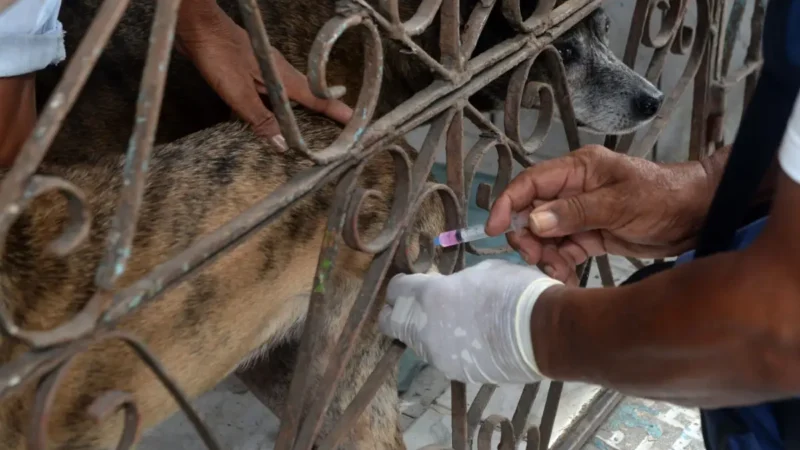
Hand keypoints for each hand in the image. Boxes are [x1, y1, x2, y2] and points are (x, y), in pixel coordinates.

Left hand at [175, 1, 352, 145]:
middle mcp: (280, 73)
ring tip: (308, 125)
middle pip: (308, 96)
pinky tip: (265, 111)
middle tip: (338, 126)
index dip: (336, 112)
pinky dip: (274, 103)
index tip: (353, 123)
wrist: (198, 26)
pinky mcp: (250, 67)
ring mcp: (266, 68)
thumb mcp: (238, 93)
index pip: (317, 100)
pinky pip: (270, 90)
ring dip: (298, 108)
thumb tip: (282, 144)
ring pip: (289, 93)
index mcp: (284, 79)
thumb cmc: (219, 54)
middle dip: (324, 111)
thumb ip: (261, 119)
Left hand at [379, 260, 562, 383]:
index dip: (402, 286)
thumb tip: (449, 288)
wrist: (543, 332)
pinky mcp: (455, 373)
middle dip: (399, 312)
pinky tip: (469, 340)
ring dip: (424, 331)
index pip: (395, 291)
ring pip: (415, 342)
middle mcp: (424, 329)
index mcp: (428, 296)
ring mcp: (438, 355)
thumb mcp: (480, 272)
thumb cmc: (514, 291)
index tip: (411, 283)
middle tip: (417, 306)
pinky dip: (447, 348)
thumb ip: (454, 283)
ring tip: (450, 322)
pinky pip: (441, 357)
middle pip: (391, 322)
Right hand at [486, 145, 711, 283]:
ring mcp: (582, 214)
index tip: (494, 229)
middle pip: (533, 212)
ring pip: (546, 235)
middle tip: (535, 256)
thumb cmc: (662, 197)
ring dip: (544, 254)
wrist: (698, 215)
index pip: (530, 183)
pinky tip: (566, 277)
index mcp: (578, 170)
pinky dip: (560, 264)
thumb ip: (575, 212)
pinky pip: (565, 250)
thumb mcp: (618, 203)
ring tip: (557, 270)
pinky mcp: (592, 235)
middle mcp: (574, 190)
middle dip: (528, 236)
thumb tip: (534, 221)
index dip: (508, 204)